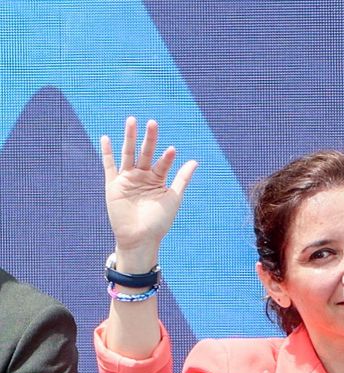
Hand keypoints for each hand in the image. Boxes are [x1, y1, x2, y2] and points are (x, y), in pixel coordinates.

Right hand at [100, 117, 197, 263]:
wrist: (140, 238)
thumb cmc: (159, 221)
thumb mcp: (174, 198)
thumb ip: (182, 179)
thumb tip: (195, 161)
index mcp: (157, 179)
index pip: (163, 163)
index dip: (167, 157)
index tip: (172, 150)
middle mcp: (142, 176)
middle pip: (145, 153)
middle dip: (149, 139)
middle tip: (153, 122)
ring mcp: (127, 179)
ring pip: (128, 154)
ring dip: (130, 138)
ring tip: (132, 121)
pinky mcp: (113, 185)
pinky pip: (109, 166)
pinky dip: (107, 153)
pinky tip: (107, 138)